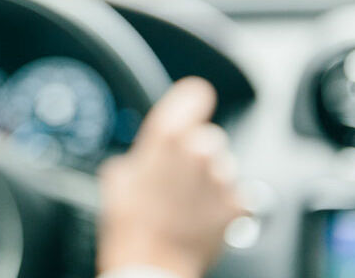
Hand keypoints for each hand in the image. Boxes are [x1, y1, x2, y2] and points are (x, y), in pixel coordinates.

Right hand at [98, 77, 242, 277]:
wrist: (150, 267)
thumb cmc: (129, 225)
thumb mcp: (116, 178)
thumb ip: (137, 157)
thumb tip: (142, 159)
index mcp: (167, 137)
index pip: (195, 94)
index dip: (192, 101)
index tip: (191, 105)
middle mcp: (199, 151)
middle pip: (207, 135)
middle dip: (194, 151)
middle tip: (176, 175)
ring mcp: (222, 179)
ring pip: (222, 165)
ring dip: (208, 178)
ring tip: (186, 203)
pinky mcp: (238, 204)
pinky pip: (233, 194)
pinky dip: (221, 203)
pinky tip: (200, 217)